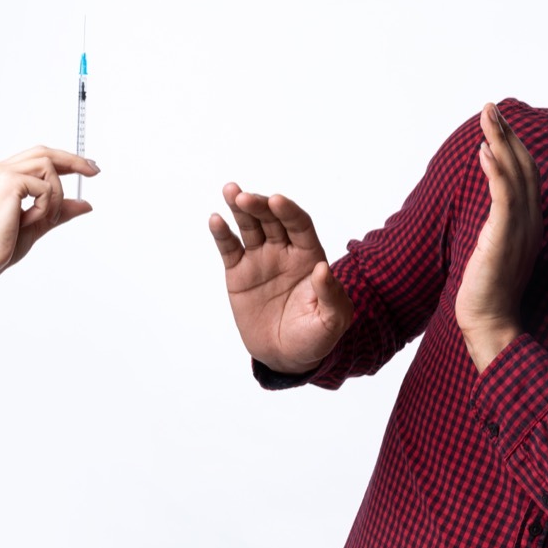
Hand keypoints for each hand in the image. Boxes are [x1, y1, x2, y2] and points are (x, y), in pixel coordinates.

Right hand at [0, 146, 99, 287]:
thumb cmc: (2, 245)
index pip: (38, 157)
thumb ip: (61, 211)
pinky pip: (45, 187)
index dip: (65, 160)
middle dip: (73, 161)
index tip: (87, 167)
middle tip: (94, 171)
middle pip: (44, 152)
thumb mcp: (41, 223)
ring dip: (56, 196)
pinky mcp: (8, 181)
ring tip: (45, 218)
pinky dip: (46, 206)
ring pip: (48, 167)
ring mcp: (2, 173)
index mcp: (2, 176)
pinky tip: (30, 220)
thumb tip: (85, 204)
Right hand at [209, 183, 353, 374]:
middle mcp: (284, 251)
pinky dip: (222, 234)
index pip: (300, 225)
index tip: (277, 201)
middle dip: (260, 205)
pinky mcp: (239, 272)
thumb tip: (324, 269)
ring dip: (240, 208)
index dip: (289, 211)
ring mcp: (260, 259)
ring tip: (231, 191)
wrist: (286, 356)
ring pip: (250, 226)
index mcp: (309, 257)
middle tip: (245, 197)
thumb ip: (331, 295)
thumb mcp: (332, 321)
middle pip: (272, 220)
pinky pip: (230, 248)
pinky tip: (215, 220)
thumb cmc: (315, 337)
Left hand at [454, 103, 541, 371]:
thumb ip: (498, 226)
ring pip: (515, 175)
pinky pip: (504, 198)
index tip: (497, 123)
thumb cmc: (489, 291)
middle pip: (524, 167)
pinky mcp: (504, 239)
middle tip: (491, 108)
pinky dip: (496, 171)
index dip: (514, 146)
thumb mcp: (496, 249)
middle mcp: (531, 221)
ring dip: (501, 141)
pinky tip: (485, 150)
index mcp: (530, 223)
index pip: (526, 175)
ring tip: (487, 117)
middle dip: (507, 134)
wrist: (491, 322)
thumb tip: (490, 207)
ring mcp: (520, 230)